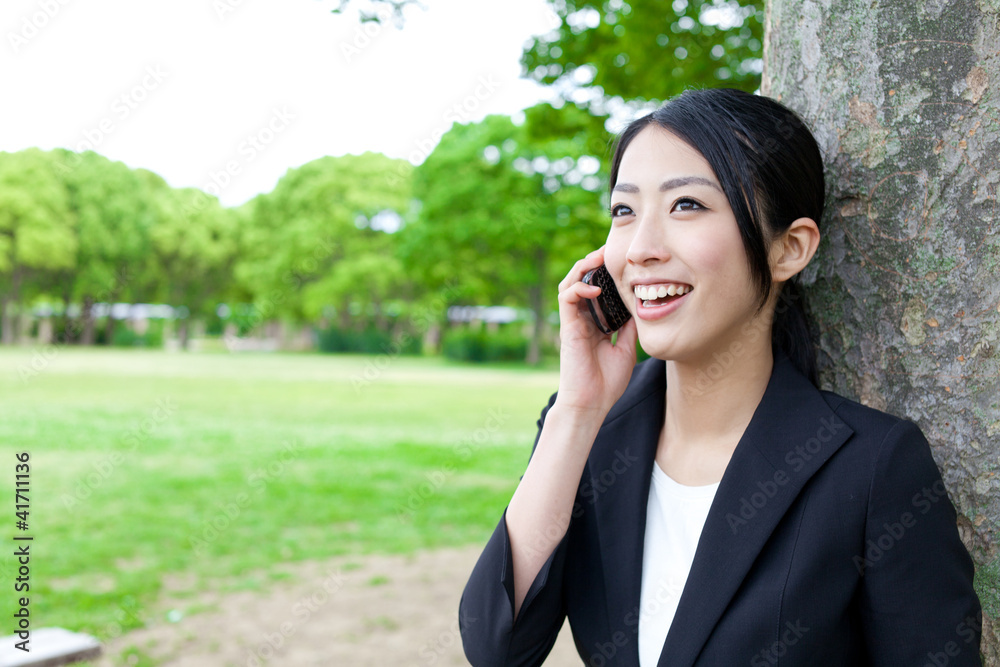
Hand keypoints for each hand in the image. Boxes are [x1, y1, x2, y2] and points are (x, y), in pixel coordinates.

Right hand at [553, 246, 638, 419]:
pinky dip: (579, 288)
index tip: (623, 261)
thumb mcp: (626, 347)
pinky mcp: (567, 327)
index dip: (607, 273)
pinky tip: (595, 286)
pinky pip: (567, 298)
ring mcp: (573, 322)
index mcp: (595, 323)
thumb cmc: (607, 382)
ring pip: (570, 283)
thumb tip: (641, 307)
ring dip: (583, 268)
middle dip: (594, 263)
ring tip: (599, 258)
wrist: (592, 404)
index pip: (598, 289)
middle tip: (611, 251)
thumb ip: (629, 326)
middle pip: (582, 281)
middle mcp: (582, 319)